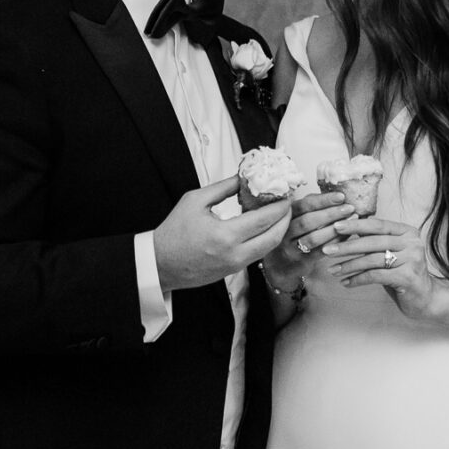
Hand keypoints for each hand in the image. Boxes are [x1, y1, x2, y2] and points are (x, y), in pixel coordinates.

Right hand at [154, 176, 290, 292]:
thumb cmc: (174, 231)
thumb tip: (244, 176)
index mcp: (224, 235)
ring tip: (279, 214)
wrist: (160, 263)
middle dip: (286, 219)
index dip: (280, 205)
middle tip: (288, 203)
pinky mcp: (233, 271)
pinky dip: (265, 240)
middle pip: (274, 236)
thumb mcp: (195, 200)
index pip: (264, 219)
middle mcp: (234, 253)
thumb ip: (223, 187)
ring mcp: (235, 265)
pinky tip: (264, 227)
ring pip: (268, 248)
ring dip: (278, 230)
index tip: (286, 193)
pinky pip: (257, 254)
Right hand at [261, 191, 344, 292]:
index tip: (341, 196)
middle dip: (331, 213)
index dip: (322, 200)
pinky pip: (320, 252)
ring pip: (313, 238)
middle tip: (349, 208)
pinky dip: (335, 242)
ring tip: (352, 220)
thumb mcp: (297, 217)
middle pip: (307, 221)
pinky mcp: (301, 261)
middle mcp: (285, 231)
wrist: (281, 264)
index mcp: (286, 215)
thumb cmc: (294, 235)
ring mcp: (291, 248)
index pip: (303, 205)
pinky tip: (347, 235)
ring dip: (334, 229)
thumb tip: (337, 195)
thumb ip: (312, 206)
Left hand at [318, 214, 442, 319]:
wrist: (426, 299)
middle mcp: (412, 243)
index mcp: (408, 232)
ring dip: (349, 265)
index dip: (355, 224)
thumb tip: (347, 229)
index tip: (335, 226)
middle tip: (327, 250)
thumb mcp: (390, 254)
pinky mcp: (408, 278)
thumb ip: (375, 242)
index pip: (378, 224)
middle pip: (373, 242)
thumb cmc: (403, 274)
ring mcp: (412, 260)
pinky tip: (346, 283)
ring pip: (372, 259)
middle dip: (347, 246)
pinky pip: (376, 276)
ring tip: (333, 270)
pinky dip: (358, 279)